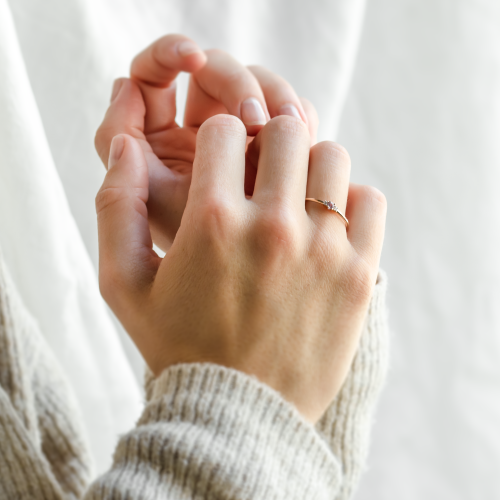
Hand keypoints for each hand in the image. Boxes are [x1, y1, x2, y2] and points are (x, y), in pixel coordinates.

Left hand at [95, 34, 316, 251]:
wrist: (244, 294)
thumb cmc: (191, 259)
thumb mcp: (151, 201)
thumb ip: (121, 140)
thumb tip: (124, 84)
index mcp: (157, 140)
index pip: (154, 72)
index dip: (170, 52)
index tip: (193, 58)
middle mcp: (197, 132)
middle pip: (214, 71)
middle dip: (237, 82)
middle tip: (256, 117)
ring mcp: (240, 138)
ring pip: (259, 86)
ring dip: (277, 97)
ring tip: (296, 130)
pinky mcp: (278, 150)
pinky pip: (288, 113)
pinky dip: (298, 118)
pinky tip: (306, 140)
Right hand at [95, 114, 385, 423]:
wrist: (238, 416)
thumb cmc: (177, 347)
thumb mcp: (123, 285)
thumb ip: (115, 207)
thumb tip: (126, 146)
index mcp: (211, 222)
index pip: (225, 128)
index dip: (218, 140)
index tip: (221, 163)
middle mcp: (272, 228)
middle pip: (284, 128)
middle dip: (266, 140)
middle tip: (259, 172)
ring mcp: (323, 251)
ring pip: (330, 155)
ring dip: (309, 167)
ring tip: (294, 199)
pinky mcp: (358, 275)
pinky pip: (369, 200)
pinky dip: (349, 202)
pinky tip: (326, 227)